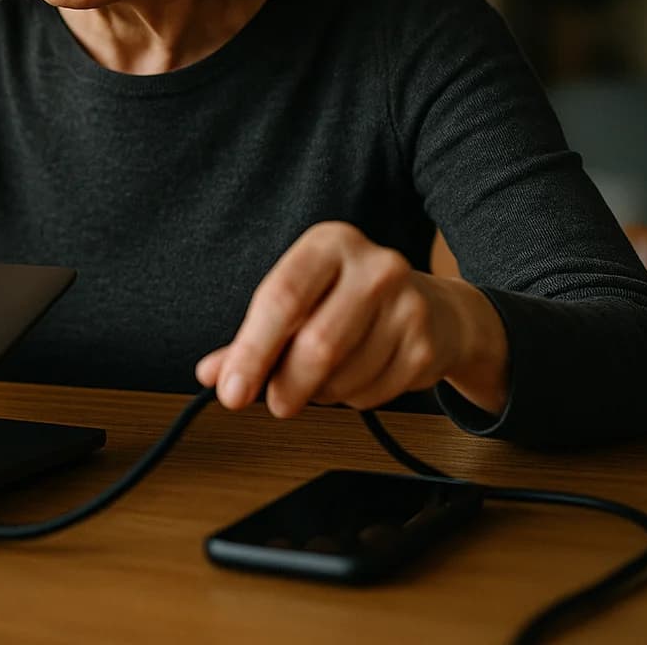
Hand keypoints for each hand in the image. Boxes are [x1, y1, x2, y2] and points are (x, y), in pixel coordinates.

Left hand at [195, 222, 508, 417]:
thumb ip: (251, 337)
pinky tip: (353, 378)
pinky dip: (350, 398)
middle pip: (317, 343)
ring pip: (344, 376)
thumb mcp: (299, 301)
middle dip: (286, 384)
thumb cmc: (348, 302)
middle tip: (274, 403)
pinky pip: (371, 394)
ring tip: (319, 378)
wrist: (434, 311)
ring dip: (319, 392)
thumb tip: (212, 374)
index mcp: (329, 243)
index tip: (231, 391)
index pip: (281, 299)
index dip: (251, 351)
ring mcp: (407, 306)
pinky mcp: (426, 347)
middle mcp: (374, 266)